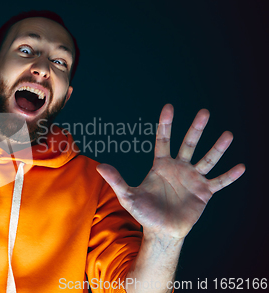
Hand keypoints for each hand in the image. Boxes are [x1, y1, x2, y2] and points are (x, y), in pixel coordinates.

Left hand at [96, 104, 244, 238]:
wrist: (161, 231)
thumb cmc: (144, 213)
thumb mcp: (128, 196)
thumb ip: (116, 180)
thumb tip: (99, 166)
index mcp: (161, 165)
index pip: (163, 139)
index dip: (166, 123)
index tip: (169, 106)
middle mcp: (179, 168)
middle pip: (188, 144)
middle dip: (196, 128)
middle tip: (204, 112)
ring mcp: (193, 179)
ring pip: (207, 159)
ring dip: (217, 148)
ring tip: (227, 135)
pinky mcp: (204, 192)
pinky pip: (219, 182)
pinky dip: (229, 176)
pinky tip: (241, 167)